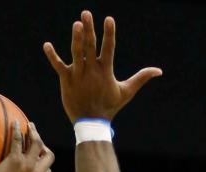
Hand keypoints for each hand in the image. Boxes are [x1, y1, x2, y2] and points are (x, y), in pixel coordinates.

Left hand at [0, 121, 53, 171]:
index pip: (48, 171)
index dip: (44, 165)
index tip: (37, 161)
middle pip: (49, 155)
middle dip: (44, 147)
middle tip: (36, 141)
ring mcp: (28, 165)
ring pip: (38, 143)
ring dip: (35, 133)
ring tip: (30, 126)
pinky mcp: (16, 159)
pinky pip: (19, 140)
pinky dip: (18, 130)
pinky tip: (15, 124)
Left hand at [43, 11, 160, 121]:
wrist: (91, 124)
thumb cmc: (109, 107)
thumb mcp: (127, 92)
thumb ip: (141, 78)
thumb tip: (159, 71)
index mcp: (105, 70)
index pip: (109, 48)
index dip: (109, 33)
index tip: (109, 19)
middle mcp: (91, 70)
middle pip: (90, 46)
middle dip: (88, 29)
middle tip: (86, 13)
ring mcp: (78, 75)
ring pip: (76, 53)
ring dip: (75, 38)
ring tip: (76, 24)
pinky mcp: (66, 81)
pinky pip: (58, 66)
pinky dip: (52, 56)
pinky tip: (46, 45)